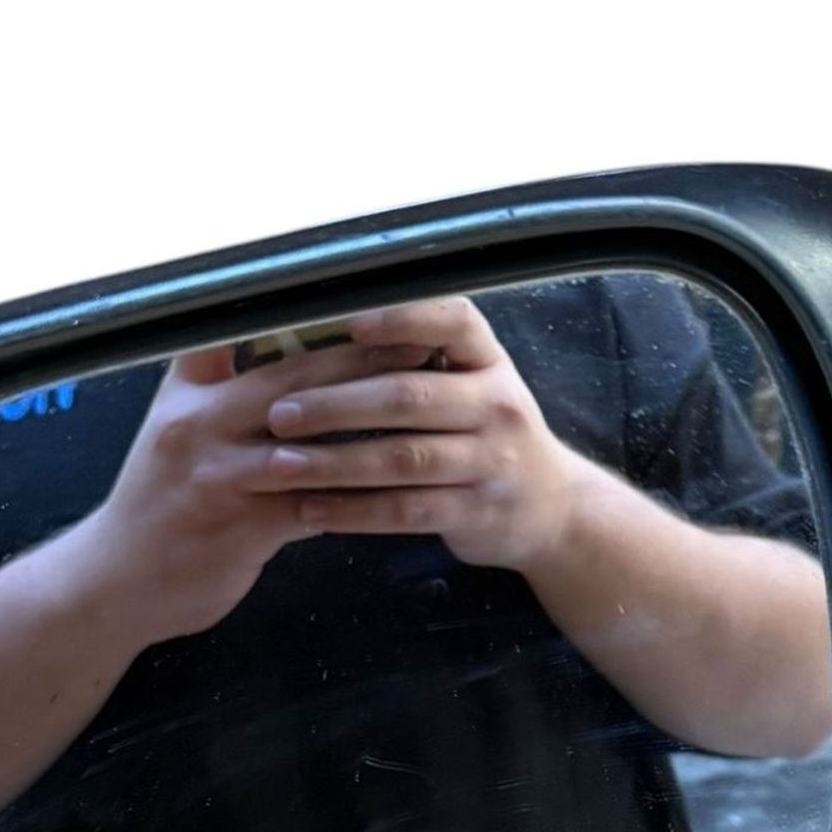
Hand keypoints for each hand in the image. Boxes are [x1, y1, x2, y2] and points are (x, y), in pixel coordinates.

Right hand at [62, 330, 438, 643]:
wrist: (115, 581)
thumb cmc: (158, 502)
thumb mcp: (175, 428)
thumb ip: (221, 388)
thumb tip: (291, 352)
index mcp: (186, 391)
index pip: (239, 329)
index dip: (298, 310)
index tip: (360, 292)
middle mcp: (198, 423)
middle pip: (292, 379)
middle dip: (362, 360)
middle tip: (421, 344)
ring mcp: (219, 475)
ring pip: (310, 443)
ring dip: (370, 429)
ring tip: (424, 415)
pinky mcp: (241, 527)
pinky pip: (314, 508)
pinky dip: (357, 499)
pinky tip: (399, 490)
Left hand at [239, 296, 593, 572]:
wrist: (551, 508)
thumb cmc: (487, 435)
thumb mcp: (473, 386)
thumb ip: (415, 364)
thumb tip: (317, 340)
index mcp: (489, 361)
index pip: (454, 322)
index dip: (402, 319)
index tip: (348, 323)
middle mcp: (497, 405)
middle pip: (409, 396)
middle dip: (336, 404)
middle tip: (279, 412)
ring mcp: (491, 462)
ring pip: (402, 459)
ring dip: (334, 462)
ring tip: (280, 464)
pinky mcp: (476, 513)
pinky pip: (406, 511)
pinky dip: (353, 511)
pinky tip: (310, 509)